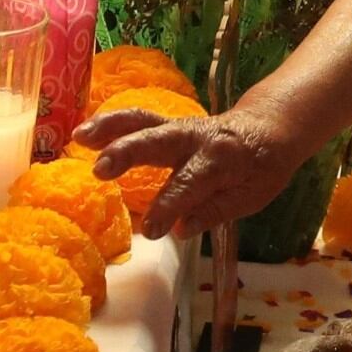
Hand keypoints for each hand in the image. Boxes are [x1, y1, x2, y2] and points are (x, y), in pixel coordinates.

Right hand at [71, 102, 304, 242]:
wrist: (272, 126)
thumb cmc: (263, 167)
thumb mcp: (252, 196)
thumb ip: (215, 210)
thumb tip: (181, 229)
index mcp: (222, 161)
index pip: (189, 185)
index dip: (168, 207)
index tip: (150, 231)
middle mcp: (197, 138)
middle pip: (158, 142)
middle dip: (128, 153)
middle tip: (99, 170)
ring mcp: (181, 127)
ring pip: (143, 122)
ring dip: (109, 128)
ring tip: (79, 138)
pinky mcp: (169, 123)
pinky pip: (138, 120)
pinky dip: (111, 124)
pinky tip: (84, 133)